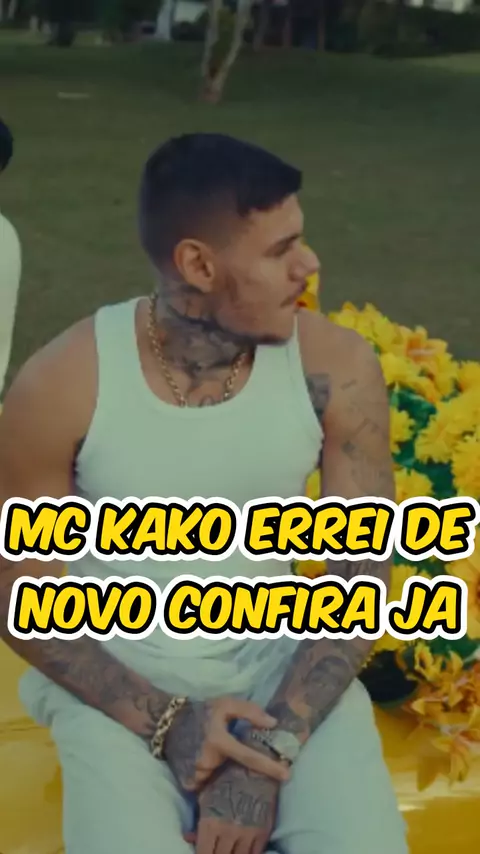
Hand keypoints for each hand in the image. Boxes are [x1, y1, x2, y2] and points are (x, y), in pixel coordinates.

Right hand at [163, 697, 289, 791]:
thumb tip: (272, 724)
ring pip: (222, 780)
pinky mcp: (190, 783)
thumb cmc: (201, 712)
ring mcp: (197, 775)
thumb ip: (249, 711)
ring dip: (226, 773)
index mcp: (218, 741)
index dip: (269, 767)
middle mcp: (208, 762)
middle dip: (244, 771)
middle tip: (243, 761)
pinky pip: (209, 784)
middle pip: (236, 773)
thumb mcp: (224, 704)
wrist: (168, 723)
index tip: (287, 775)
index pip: (248, 757)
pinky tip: (211, 765)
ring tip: (221, 760)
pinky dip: (214, 777)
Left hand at [185, 760, 279, 853]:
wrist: (253, 756)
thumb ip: (198, 818)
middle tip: (216, 851)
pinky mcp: (263, 829)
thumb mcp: (206, 793)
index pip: (204, 852)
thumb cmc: (223, 772)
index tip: (204, 853)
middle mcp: (228, 830)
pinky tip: (244, 852)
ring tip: (229, 850)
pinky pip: (256, 851)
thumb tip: (189, 838)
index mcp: (211, 823)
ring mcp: (247, 831)